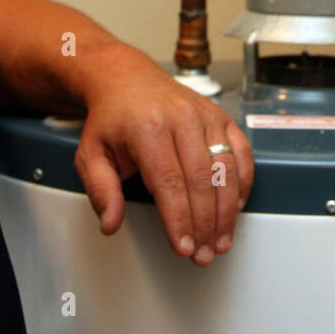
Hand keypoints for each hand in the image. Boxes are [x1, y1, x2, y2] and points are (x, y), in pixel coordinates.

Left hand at [73, 48, 253, 265]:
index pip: (170, 184)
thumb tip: (110, 222)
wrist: (127, 80)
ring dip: (227, 211)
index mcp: (148, 128)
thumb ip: (101, 190)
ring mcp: (205, 116)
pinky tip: (235, 207)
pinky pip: (241, 152)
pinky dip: (243, 183)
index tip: (183, 247)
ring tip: (221, 240)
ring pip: (226, 170)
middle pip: (202, 181)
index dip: (180, 221)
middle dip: (205, 225)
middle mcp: (181, 118)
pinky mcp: (221, 117)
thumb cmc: (112, 118)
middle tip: (204, 254)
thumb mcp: (91, 153)